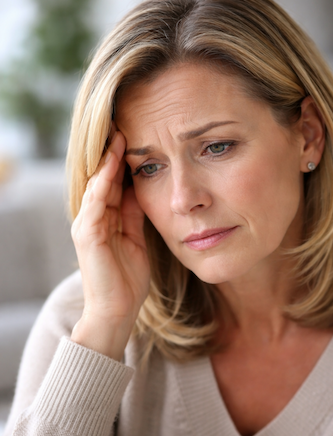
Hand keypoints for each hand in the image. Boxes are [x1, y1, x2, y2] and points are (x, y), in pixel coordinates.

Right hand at [71, 130, 149, 359]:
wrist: (117, 311)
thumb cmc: (128, 278)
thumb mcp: (137, 238)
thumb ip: (134, 214)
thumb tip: (142, 188)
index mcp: (105, 218)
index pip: (112, 182)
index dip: (122, 160)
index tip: (137, 137)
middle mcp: (92, 217)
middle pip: (102, 178)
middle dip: (112, 152)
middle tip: (124, 124)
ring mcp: (87, 225)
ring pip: (96, 185)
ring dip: (106, 161)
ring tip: (118, 136)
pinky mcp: (87, 235)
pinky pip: (95, 203)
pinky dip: (103, 183)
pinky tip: (112, 166)